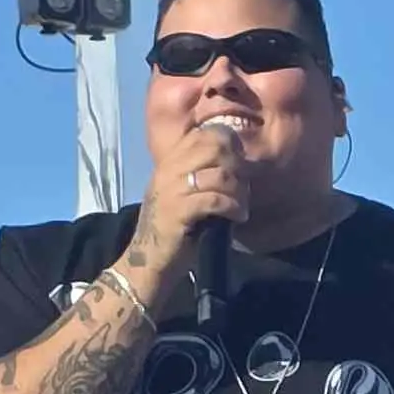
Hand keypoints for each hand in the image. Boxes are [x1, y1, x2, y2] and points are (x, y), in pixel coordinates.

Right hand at [133, 121, 251, 265]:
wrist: (148, 260)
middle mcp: (169, 170)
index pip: (206, 134)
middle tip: (244, 186)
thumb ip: (203, 173)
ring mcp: (172, 190)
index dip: (230, 144)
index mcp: (170, 161)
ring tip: (242, 206)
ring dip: (240, 192)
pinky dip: (233, 208)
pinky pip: (215, 200)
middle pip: (216, 147)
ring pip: (220, 175)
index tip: (242, 164)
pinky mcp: (178, 211)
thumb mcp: (184, 192)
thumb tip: (242, 161)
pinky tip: (238, 217)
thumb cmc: (173, 227)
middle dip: (238, 165)